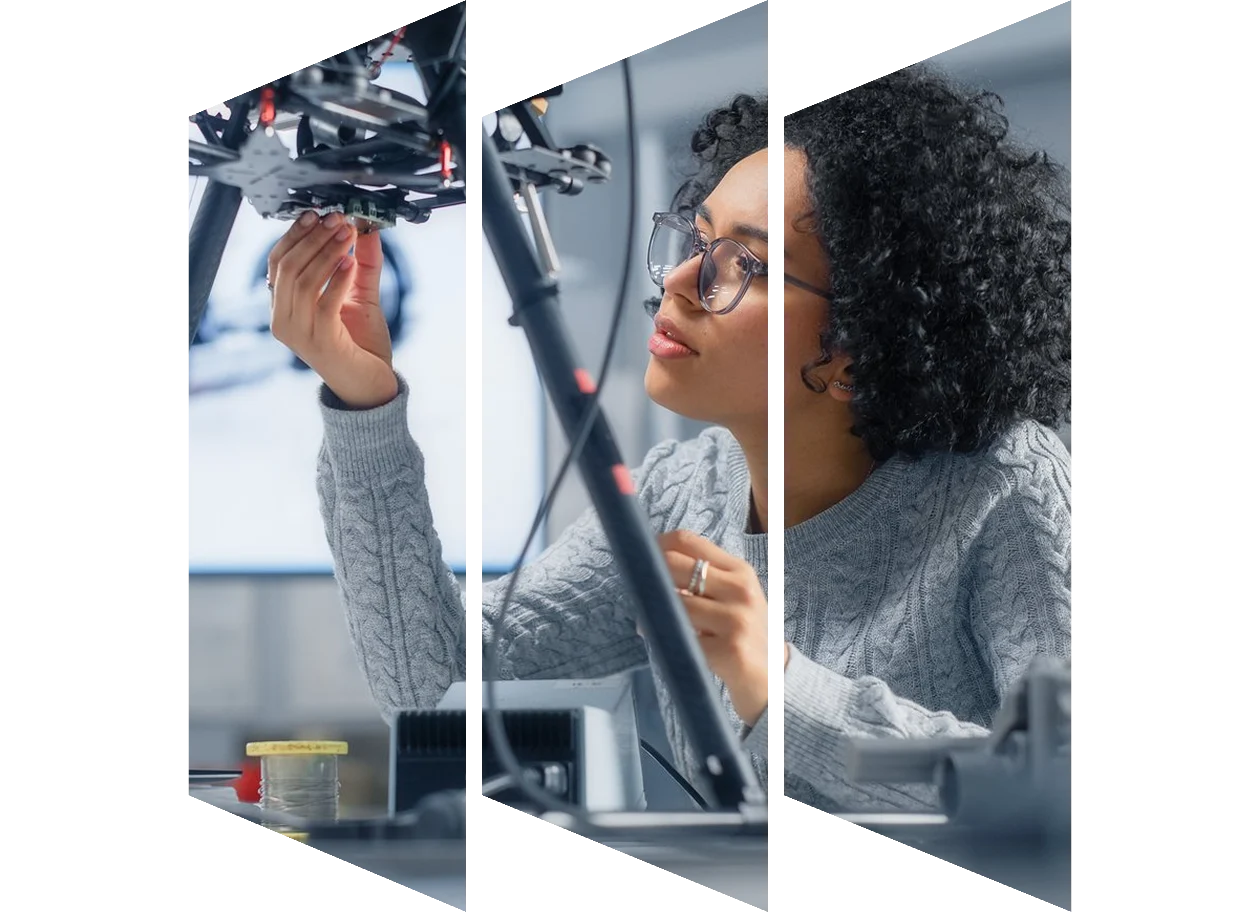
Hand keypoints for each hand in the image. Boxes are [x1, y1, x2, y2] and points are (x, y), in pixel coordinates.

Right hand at [268, 211, 398, 408]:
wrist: (370, 385)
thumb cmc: (361, 344)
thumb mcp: (360, 296)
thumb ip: (362, 263)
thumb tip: (367, 227)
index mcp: (283, 307)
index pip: (277, 262)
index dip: (295, 235)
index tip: (317, 214)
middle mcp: (283, 320)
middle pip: (288, 267)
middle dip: (313, 238)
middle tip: (336, 219)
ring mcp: (299, 333)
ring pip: (303, 281)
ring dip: (326, 253)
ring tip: (347, 234)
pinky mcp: (321, 342)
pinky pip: (324, 303)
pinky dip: (337, 280)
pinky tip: (351, 262)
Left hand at [657, 530, 768, 726]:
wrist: (772, 679)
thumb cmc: (744, 634)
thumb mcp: (733, 597)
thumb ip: (703, 578)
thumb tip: (653, 567)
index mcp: (739, 571)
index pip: (688, 541)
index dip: (657, 545)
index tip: (643, 557)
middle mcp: (740, 590)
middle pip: (675, 565)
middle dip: (651, 576)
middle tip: (641, 590)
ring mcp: (736, 620)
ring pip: (675, 602)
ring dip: (653, 611)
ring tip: (651, 621)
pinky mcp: (729, 650)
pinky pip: (680, 636)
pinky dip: (663, 638)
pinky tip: (664, 642)